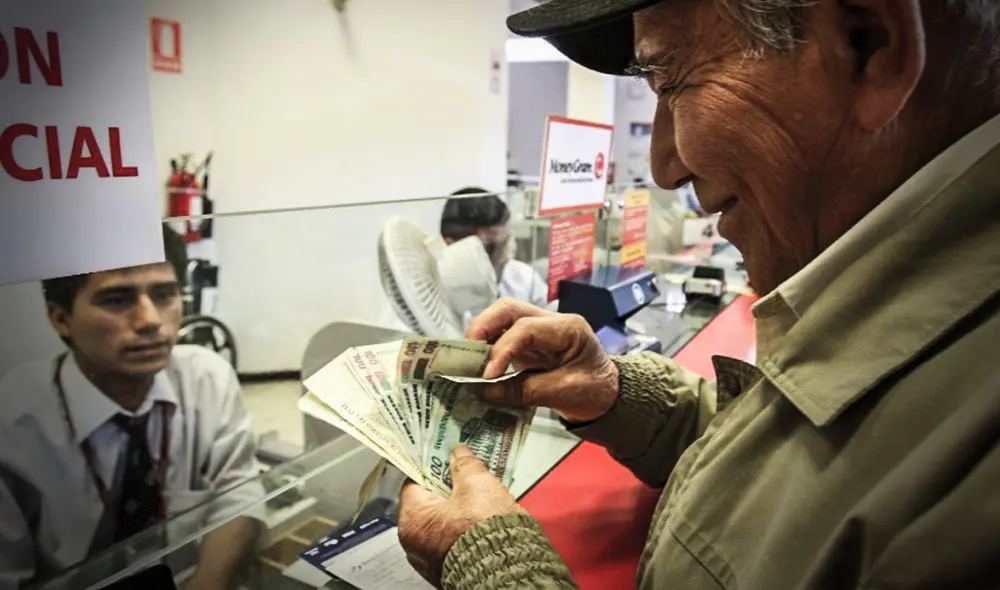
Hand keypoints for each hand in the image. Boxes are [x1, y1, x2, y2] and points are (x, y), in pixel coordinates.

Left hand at [398, 445, 522, 587]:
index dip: (432, 466)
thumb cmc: (486, 532)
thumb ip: (465, 465)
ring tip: (481, 498)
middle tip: (468, 477)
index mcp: (413, 521)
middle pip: (430, 504)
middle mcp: (416, 545)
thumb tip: (459, 454)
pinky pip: (455, 542)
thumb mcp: (477, 485)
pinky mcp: (452, 569)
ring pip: (444, 524)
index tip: (446, 458)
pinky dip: (467, 530)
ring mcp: (433, 560)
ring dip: (461, 510)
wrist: (508, 571)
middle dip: (450, 489)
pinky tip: (484, 521)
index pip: (414, 483)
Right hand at [468, 298, 618, 422]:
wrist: (607, 396)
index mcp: (568, 328)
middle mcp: (551, 322)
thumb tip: (487, 391)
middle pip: (509, 309)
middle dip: (483, 327)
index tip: (488, 375)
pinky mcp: (528, 344)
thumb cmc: (595, 391)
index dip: (502, 349)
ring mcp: (538, 331)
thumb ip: (526, 391)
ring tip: (468, 359)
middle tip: (466, 354)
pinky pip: (501, 337)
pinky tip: (477, 364)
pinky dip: (487, 348)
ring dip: (482, 336)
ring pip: (502, 318)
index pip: (526, 328)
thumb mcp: (565, 394)